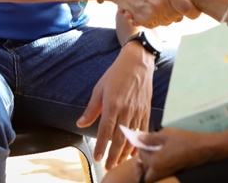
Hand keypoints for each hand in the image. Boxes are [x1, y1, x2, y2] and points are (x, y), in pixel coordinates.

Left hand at [76, 42, 155, 168]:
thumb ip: (91, 109)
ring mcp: (138, 111)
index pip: (105, 131)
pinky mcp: (146, 110)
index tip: (97, 157)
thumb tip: (80, 123)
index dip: (101, 146)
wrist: (138, 62)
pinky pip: (143, 130)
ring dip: (125, 152)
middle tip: (108, 166)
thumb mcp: (99, 89)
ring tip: (119, 162)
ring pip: (132, 136)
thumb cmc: (116, 74)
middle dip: (113, 155)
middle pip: (120, 138)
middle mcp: (126, 109)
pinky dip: (139, 142)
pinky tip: (134, 150)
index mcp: (112, 104)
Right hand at [103, 0, 199, 26]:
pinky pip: (156, 24)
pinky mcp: (142, 20)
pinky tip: (151, 6)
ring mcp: (149, 13)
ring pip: (168, 21)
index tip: (192, 6)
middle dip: (179, 10)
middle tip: (172, 0)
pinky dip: (156, 18)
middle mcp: (159, 4)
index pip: (189, 9)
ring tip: (160, 1)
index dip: (193, 10)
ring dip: (167, 14)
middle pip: (179, 17)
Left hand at [133, 128, 211, 181]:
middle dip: (140, 165)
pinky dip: (156, 168)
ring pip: (152, 176)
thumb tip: (139, 139)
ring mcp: (167, 173)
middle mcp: (160, 171)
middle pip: (144, 173)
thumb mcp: (166, 135)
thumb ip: (150, 138)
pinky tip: (160, 156)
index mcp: (155, 162)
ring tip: (149, 156)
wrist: (203, 148)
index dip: (140, 146)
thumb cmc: (184, 140)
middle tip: (140, 154)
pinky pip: (160, 174)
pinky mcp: (174, 173)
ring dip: (148, 168)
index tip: (140, 139)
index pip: (142, 156)